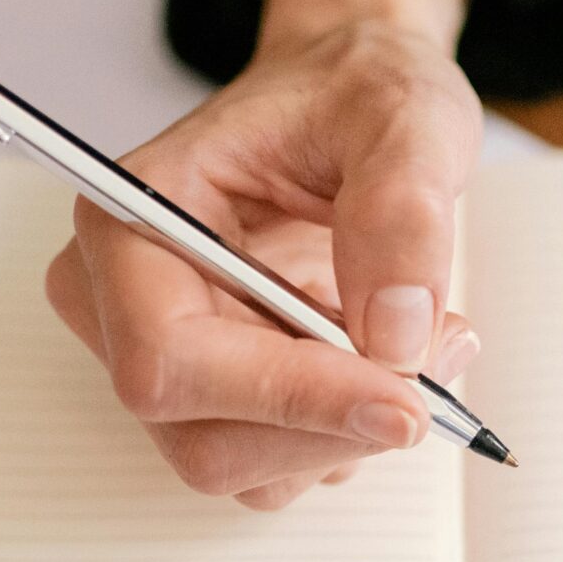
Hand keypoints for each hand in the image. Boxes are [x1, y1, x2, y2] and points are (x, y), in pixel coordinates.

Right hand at [46, 0, 482, 507]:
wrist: (351, 105)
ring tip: (431, 333)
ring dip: (354, 429)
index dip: (285, 397)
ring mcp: (165, 358)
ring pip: (248, 468)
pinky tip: (394, 353)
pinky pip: (282, 462)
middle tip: (441, 355)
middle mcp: (121, 300)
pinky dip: (353, 429)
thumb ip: (402, 209)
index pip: (169, 357)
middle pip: (203, 439)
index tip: (401, 400)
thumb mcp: (404, 116)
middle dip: (334, 422)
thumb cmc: (354, 93)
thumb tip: (395, 332)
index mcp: (131, 216)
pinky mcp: (218, 397)